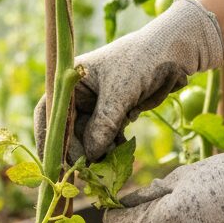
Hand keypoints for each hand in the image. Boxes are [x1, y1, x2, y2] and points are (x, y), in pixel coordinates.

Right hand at [33, 0, 223, 162]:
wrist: (176, 52)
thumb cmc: (143, 60)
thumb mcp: (121, 90)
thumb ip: (103, 122)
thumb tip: (89, 155)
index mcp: (71, 80)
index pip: (50, 112)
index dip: (48, 137)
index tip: (51, 162)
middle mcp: (80, 94)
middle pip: (69, 129)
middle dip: (78, 149)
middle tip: (88, 169)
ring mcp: (97, 105)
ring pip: (89, 137)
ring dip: (98, 151)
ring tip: (110, 161)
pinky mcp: (114, 114)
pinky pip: (107, 137)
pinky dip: (113, 147)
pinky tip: (122, 149)